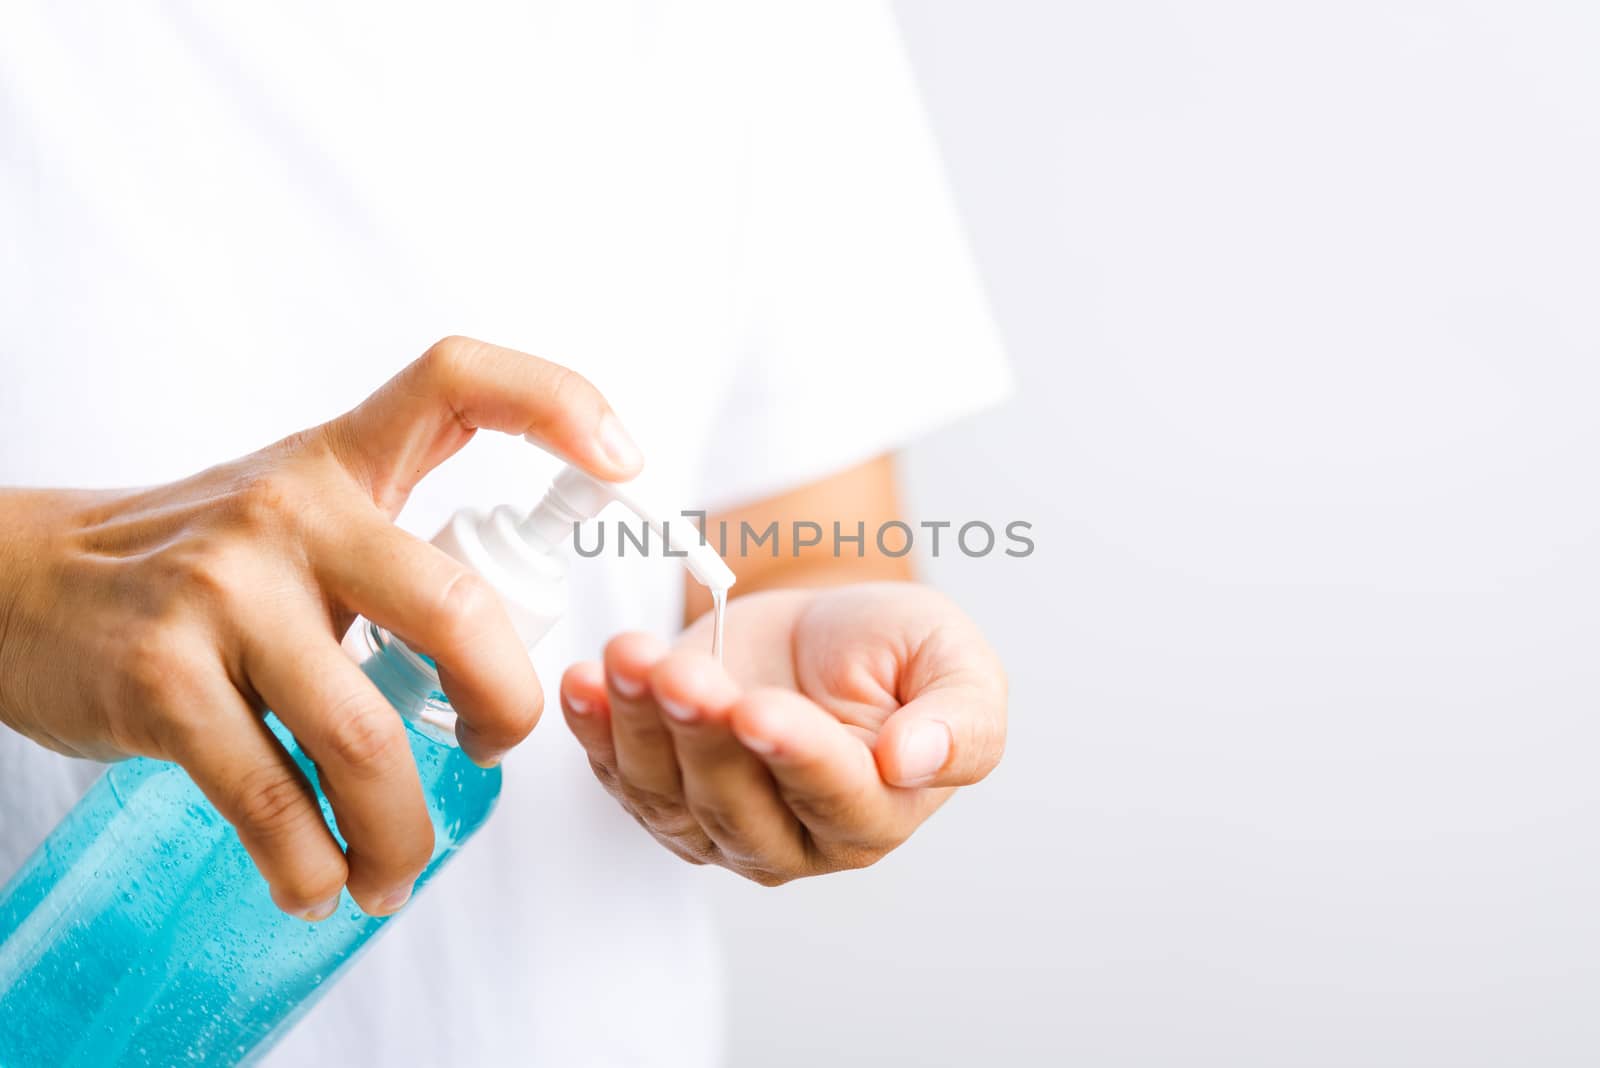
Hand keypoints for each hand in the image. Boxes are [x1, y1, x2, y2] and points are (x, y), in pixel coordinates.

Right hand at [0, 337, 641, 917]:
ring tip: (397, 872)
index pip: (455, 384)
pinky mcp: (162, 680)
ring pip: (365, 736)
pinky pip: (273, 798)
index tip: (625, 464)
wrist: (24, 586)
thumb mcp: (300, 519)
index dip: (554, 402)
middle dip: (504, 707)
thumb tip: (517, 651)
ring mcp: (222, 593)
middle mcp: (289, 511)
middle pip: (453, 610)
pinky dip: (313, 862)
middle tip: (495, 749)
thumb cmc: (203, 568)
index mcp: (340, 460)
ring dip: (403, 831)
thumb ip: (400, 557)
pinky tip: (322, 882)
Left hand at [560, 582, 1005, 883]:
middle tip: (679, 671)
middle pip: (736, 804)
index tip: (757, 710)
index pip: (834, 795)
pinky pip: (619, 775)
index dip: (794, 755)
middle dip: (701, 734)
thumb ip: (961, 717)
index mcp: (877, 811)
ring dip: (639, 724)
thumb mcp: (954, 660)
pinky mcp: (664, 793)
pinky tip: (585, 683)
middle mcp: (796, 838)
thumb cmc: (891, 648)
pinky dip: (594, 729)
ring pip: (668, 792)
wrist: (821, 630)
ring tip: (629, 654)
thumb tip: (915, 760)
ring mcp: (721, 825)